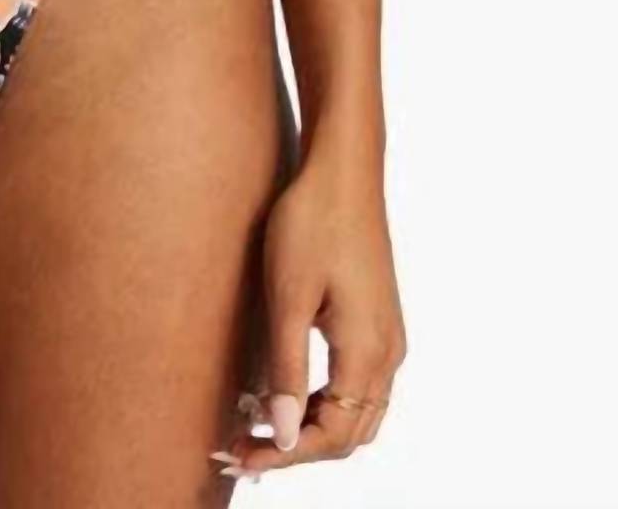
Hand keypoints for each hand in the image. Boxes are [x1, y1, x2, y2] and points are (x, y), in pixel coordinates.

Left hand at [211, 146, 405, 482]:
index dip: (284, 455)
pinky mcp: (378, 323)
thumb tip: (285, 436)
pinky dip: (325, 404)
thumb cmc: (310, 223)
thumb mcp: (288, 297)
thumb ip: (287, 370)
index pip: (331, 435)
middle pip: (348, 435)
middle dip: (295, 450)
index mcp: (368, 352)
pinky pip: (358, 387)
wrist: (342, 171)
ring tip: (255, 428)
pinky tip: (286, 394)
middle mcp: (388, 354)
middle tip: (238, 449)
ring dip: (311, 429)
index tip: (238, 455)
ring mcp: (387, 339)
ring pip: (357, 415)